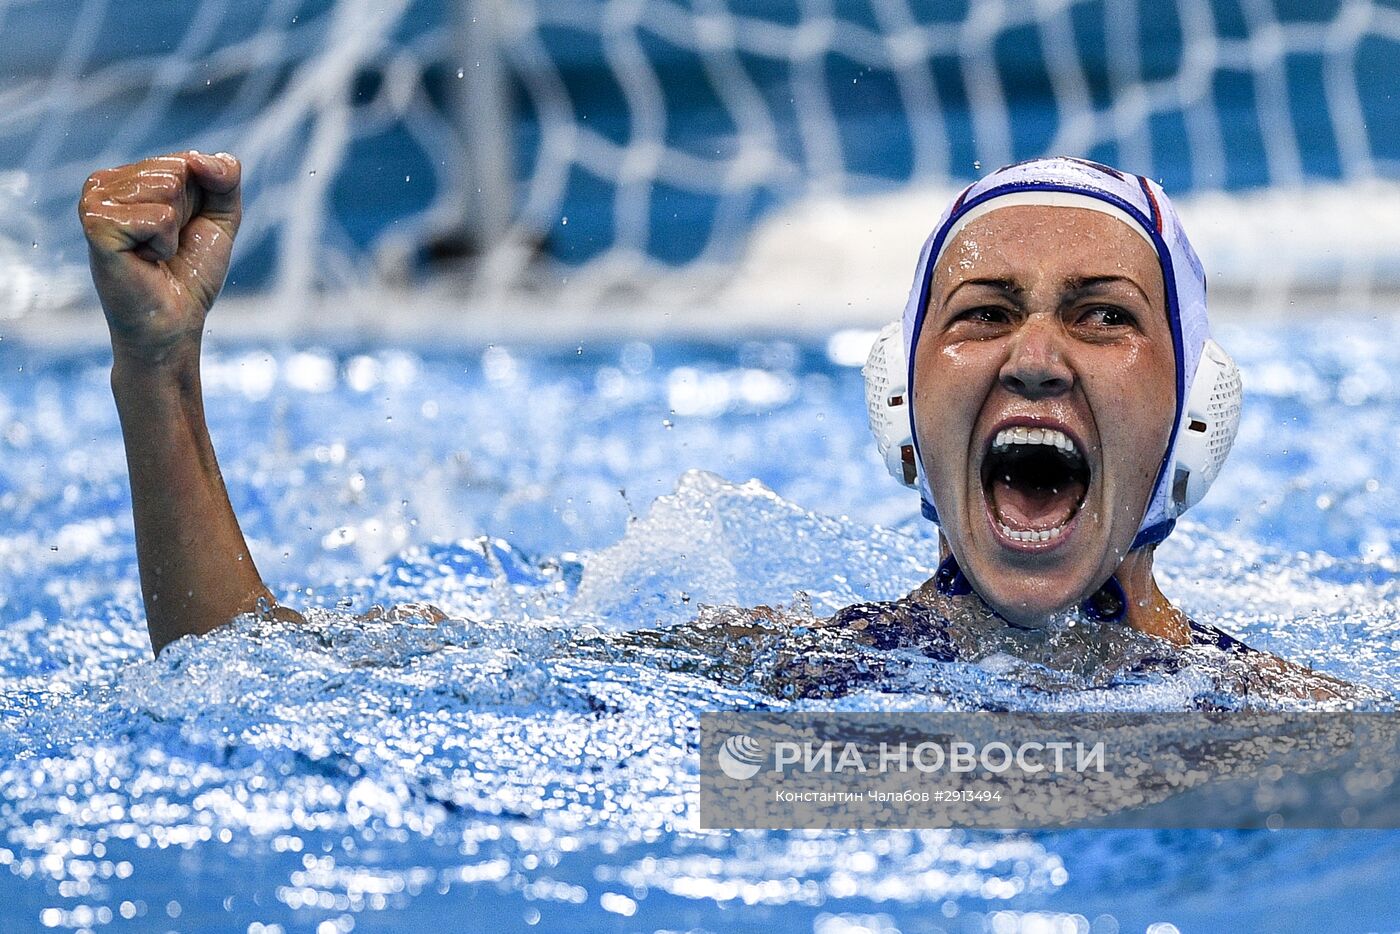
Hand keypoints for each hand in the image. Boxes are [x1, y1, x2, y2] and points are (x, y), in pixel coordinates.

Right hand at [79, 151, 240, 360]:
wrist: (175, 320)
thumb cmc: (191, 272)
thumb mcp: (220, 216)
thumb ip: (225, 177)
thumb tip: (200, 158)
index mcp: (128, 176)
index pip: (186, 160)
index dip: (200, 202)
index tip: (180, 231)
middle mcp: (104, 182)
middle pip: (177, 170)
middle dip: (188, 213)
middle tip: (166, 245)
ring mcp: (94, 200)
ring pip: (168, 188)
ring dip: (174, 230)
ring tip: (154, 252)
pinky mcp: (96, 223)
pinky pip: (159, 216)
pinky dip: (164, 243)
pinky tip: (144, 260)